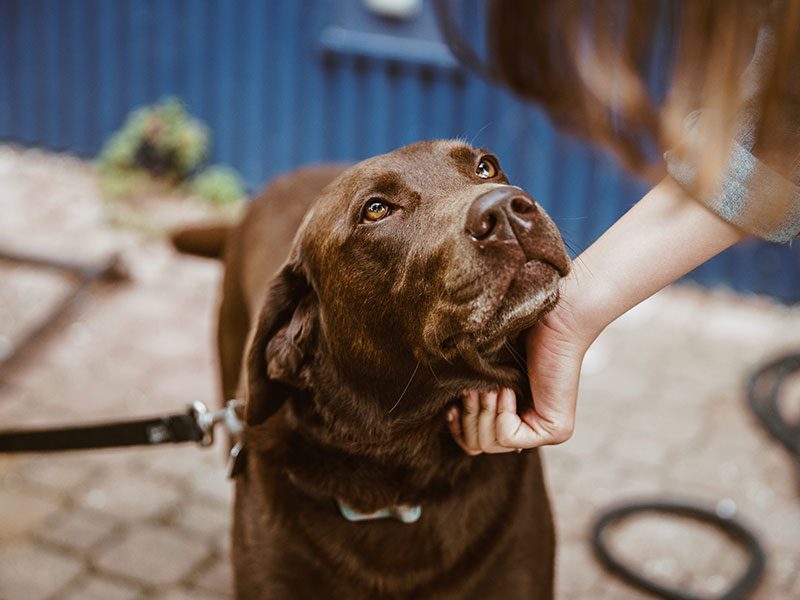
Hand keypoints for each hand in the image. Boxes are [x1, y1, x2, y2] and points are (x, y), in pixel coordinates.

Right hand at [447, 296, 590, 453]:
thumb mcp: (483, 373)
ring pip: (490, 444)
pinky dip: (502, 413)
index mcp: (512, 416)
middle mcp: (530, 428)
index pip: (474, 443)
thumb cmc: (515, 335)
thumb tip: (446, 416)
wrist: (552, 318)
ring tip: (489, 387)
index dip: (457, 428)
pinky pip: (508, 437)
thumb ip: (469, 395)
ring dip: (483, 413)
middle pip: (478, 446)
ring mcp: (546, 432)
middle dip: (469, 417)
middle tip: (473, 390)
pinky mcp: (556, 430)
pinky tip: (508, 389)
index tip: (449, 408)